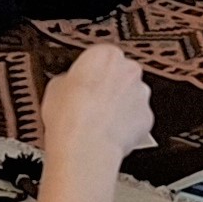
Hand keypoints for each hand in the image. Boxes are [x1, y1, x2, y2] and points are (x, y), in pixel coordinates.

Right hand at [37, 38, 156, 189]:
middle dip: (108, 88)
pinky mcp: (147, 118)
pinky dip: (126, 125)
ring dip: (118, 107)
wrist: (85, 146)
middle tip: (88, 104)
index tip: (82, 83)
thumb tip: (69, 86)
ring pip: (131, 97)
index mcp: (105, 55)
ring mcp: (141, 94)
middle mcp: (129, 70)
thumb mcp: (55, 87)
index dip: (89, 73)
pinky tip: (107, 133)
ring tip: (97, 122)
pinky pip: (136, 119)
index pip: (100, 57)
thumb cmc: (70, 116)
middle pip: (120, 75)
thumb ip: (69, 80)